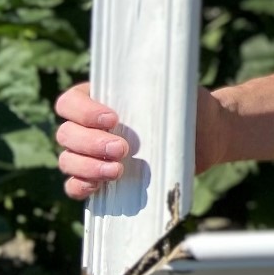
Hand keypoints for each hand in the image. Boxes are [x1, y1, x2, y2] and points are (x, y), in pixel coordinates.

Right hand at [53, 82, 230, 199]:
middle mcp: (90, 125)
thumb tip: (151, 88)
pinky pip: (75, 185)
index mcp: (101, 98)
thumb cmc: (189, 106)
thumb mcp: (177, 90)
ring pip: (67, 160)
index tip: (113, 119)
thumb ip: (159, 87)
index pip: (70, 102)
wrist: (208, 135)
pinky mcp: (101, 178)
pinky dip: (80, 187)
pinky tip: (98, 186)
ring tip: (118, 171)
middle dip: (90, 143)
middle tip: (123, 149)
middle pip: (66, 134)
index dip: (83, 111)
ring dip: (87, 167)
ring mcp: (93, 154)